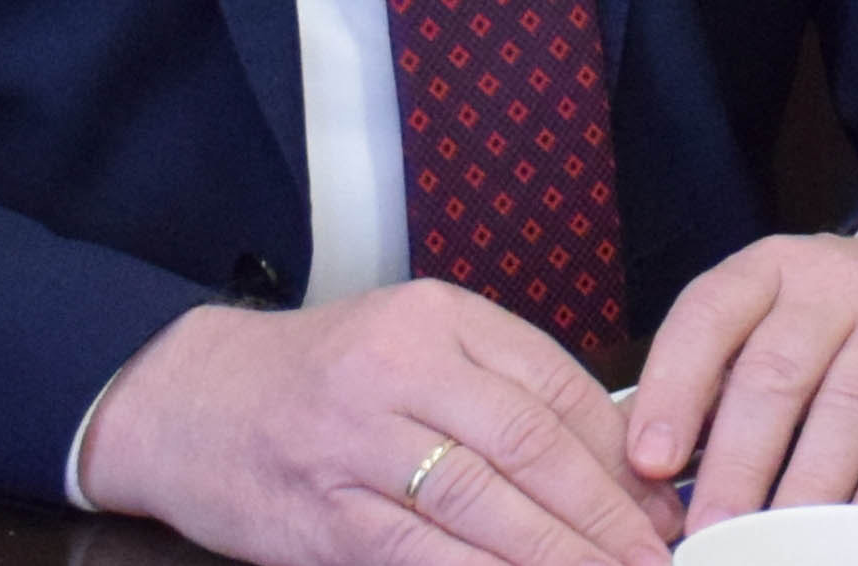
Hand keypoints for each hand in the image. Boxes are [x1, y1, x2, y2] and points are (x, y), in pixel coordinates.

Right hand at [81, 280, 682, 565]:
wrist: (190, 399)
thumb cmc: (322, 379)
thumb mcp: (410, 348)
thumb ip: (500, 390)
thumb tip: (618, 465)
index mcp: (431, 316)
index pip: (550, 381)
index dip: (618, 452)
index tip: (667, 506)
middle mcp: (395, 365)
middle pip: (526, 445)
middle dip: (605, 515)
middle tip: (660, 562)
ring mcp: (354, 441)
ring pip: (481, 505)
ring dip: (559, 557)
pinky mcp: (321, 515)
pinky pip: (419, 556)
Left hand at [625, 223, 857, 532]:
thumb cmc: (830, 314)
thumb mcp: (768, 314)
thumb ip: (714, 375)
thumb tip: (648, 462)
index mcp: (772, 267)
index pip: (711, 314)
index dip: (676, 387)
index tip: (649, 461)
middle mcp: (836, 286)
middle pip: (778, 372)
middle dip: (737, 460)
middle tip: (708, 528)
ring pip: (848, 410)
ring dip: (805, 489)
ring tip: (773, 545)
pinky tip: (854, 539)